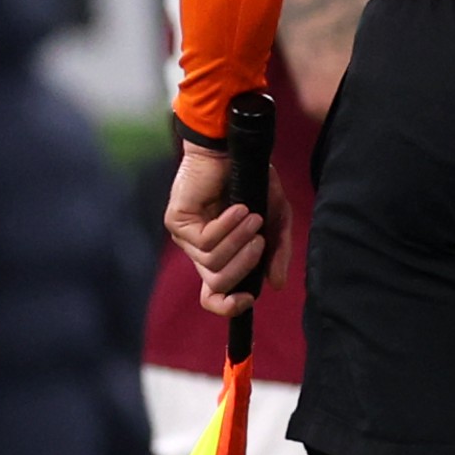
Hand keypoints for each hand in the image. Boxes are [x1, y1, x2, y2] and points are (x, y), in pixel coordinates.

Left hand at [162, 147, 274, 313]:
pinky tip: (239, 209)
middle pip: (217, 283)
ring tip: (252, 217)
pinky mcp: (177, 222)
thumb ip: (278, 251)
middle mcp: (199, 251)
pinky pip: (204, 241)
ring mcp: (185, 238)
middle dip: (244, 266)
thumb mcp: (275, 218)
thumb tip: (276, 285)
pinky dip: (227, 227)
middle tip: (261, 240)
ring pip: (211, 263)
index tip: (249, 298)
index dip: (228, 306)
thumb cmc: (252, 180)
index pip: (213, 295)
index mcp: (220, 255)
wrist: (233, 148)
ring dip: (238, 241)